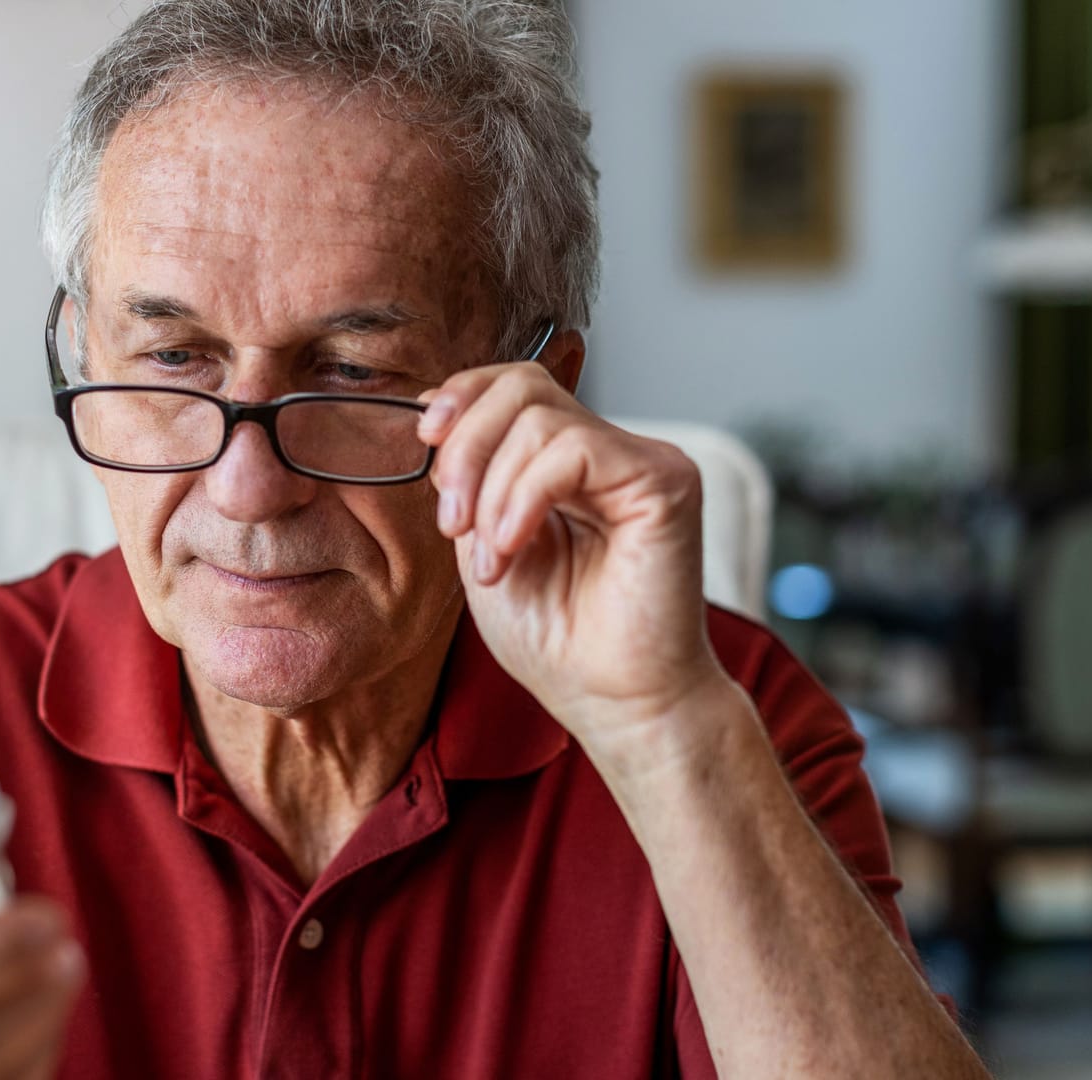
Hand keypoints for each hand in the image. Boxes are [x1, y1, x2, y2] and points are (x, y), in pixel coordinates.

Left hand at [417, 362, 736, 766]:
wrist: (614, 703)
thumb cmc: (558, 640)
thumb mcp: (485, 543)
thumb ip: (472, 479)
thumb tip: (435, 414)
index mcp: (569, 462)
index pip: (515, 384)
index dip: (463, 396)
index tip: (426, 443)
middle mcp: (611, 451)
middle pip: (522, 386)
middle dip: (466, 447)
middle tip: (452, 522)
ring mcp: (642, 461)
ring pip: (541, 419)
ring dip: (492, 492)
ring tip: (492, 559)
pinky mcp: (666, 480)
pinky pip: (574, 450)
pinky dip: (525, 498)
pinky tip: (513, 548)